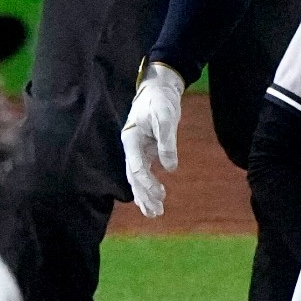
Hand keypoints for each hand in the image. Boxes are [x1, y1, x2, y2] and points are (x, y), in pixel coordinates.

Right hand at [120, 61, 183, 216]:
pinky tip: (158, 197)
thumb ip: (167, 142)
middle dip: (144, 195)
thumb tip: (170, 168)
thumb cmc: (161, 100)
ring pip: (138, 178)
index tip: (157, 194)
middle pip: (134, 177)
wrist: (160, 88)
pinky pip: (145, 172)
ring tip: (156, 212)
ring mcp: (138, 150)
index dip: (145, 181)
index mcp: (131, 139)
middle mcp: (131, 147)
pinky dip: (150, 186)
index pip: (135, 166)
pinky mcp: (147, 150)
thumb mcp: (166, 118)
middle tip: (157, 212)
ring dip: (145, 195)